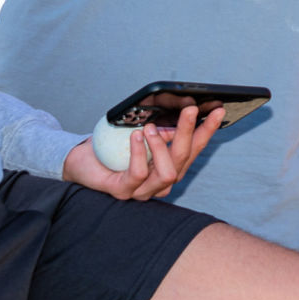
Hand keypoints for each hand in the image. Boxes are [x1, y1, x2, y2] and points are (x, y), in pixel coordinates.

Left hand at [62, 104, 224, 199]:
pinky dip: (139, 153)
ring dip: (161, 146)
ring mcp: (144, 191)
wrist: (81, 160)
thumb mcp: (141, 130)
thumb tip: (182, 107)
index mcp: (169, 164)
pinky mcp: (124, 192)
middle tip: (189, 109)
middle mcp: (161, 181)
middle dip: (189, 132)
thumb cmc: (111, 143)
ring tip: (150, 127)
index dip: (207, 130)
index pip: (195, 147)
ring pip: (168, 173)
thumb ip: (162, 126)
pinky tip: (135, 136)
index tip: (218, 110)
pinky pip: (138, 174)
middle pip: (184, 159)